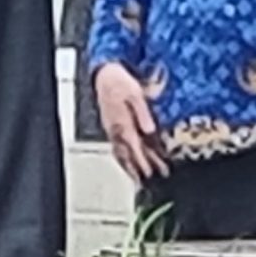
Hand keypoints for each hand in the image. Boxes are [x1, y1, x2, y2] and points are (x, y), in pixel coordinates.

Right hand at [93, 62, 169, 182]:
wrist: (104, 75)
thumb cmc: (120, 83)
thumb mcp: (135, 94)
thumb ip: (143, 113)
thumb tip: (150, 130)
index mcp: (122, 123)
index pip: (134, 148)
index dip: (143, 163)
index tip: (150, 174)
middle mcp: (116, 130)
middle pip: (129, 155)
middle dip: (140, 169)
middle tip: (151, 181)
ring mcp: (112, 130)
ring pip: (121, 153)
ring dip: (130, 167)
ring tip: (138, 179)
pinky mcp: (111, 127)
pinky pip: (116, 148)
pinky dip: (122, 159)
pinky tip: (126, 163)